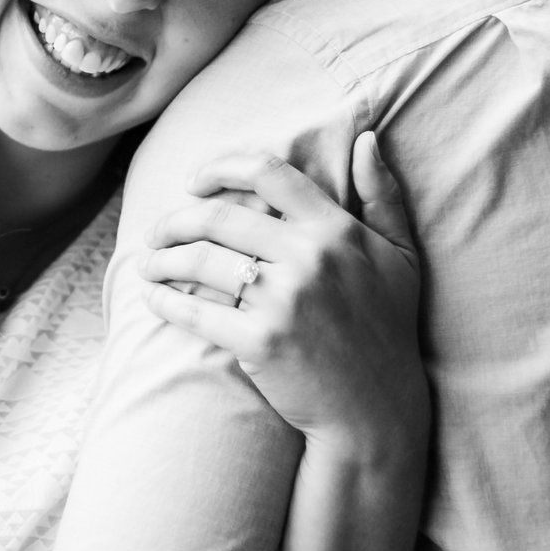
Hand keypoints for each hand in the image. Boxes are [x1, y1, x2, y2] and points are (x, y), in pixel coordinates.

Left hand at [137, 134, 424, 453]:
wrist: (377, 410)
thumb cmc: (387, 330)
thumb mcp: (401, 257)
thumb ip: (383, 196)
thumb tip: (365, 140)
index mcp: (337, 230)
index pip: (268, 175)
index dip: (220, 167)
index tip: (193, 181)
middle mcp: (310, 257)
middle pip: (219, 216)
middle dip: (175, 221)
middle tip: (156, 232)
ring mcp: (285, 299)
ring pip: (200, 260)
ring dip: (161, 259)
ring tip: (148, 265)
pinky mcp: (261, 340)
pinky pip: (195, 310)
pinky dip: (165, 302)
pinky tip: (153, 299)